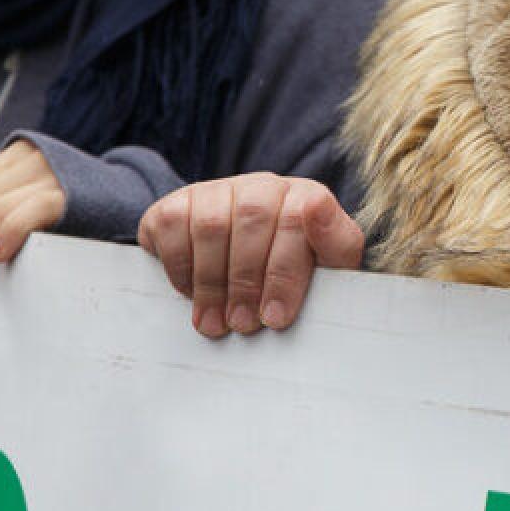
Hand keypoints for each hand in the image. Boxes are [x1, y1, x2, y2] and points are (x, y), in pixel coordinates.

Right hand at [137, 174, 363, 338]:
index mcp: (304, 196)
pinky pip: (173, 226)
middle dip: (247, 281)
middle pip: (253, 219)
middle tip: (244, 325)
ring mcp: (218, 190)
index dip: (286, 272)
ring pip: (211, 224)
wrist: (243, 262)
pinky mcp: (177, 202)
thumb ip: (336, 244)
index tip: (277, 318)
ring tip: (216, 323)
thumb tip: (318, 208)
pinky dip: (181, 267)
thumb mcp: (327, 264)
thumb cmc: (292, 269)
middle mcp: (262, 186)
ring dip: (212, 282)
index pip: (299, 217)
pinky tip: (191, 294)